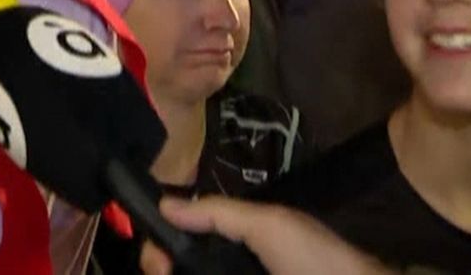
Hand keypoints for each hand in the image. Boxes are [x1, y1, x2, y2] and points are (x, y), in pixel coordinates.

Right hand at [140, 196, 393, 274]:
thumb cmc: (315, 261)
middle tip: (160, 273)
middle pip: (182, 267)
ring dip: (175, 273)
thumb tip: (165, 202)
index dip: (161, 247)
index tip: (155, 264)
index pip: (185, 240)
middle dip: (161, 267)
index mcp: (238, 242)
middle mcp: (234, 267)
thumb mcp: (268, 225)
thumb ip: (217, 212)